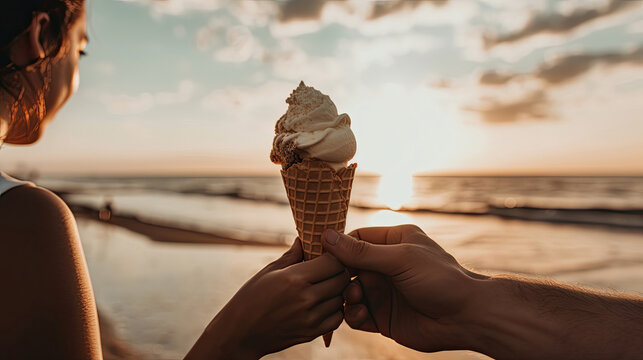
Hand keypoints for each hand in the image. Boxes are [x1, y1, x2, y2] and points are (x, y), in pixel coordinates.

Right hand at [186, 238, 347, 359]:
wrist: (240, 333)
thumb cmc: (251, 297)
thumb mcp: (268, 271)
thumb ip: (292, 255)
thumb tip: (304, 238)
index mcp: (294, 279)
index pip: (333, 261)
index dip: (334, 255)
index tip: (328, 253)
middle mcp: (306, 298)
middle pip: (341, 278)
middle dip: (339, 270)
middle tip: (329, 268)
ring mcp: (311, 318)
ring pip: (342, 298)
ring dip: (337, 290)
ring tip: (324, 285)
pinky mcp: (312, 333)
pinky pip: (337, 317)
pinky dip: (335, 309)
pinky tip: (323, 302)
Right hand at [322, 225, 485, 352]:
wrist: (466, 319)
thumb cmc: (440, 280)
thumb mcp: (401, 259)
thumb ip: (363, 251)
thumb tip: (327, 236)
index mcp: (394, 241)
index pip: (355, 239)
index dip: (337, 247)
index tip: (321, 256)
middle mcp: (386, 265)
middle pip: (347, 267)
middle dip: (338, 275)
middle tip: (337, 282)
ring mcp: (383, 291)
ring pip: (348, 292)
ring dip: (345, 296)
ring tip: (355, 299)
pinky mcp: (382, 316)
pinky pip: (356, 315)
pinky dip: (352, 315)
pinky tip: (361, 315)